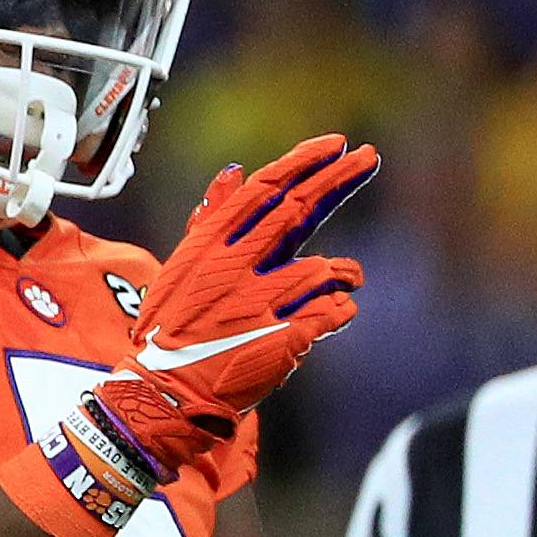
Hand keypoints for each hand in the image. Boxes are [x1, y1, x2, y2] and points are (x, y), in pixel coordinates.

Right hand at [88, 135, 378, 476]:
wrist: (168, 392)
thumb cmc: (175, 329)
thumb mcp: (183, 269)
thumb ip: (212, 220)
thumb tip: (234, 171)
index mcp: (209, 248)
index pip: (263, 191)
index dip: (302, 163)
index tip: (336, 144)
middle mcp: (237, 267)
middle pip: (299, 211)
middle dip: (340, 179)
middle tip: (369, 157)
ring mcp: (264, 301)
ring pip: (328, 267)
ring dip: (341, 273)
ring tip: (338, 282)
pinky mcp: (290, 336)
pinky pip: (338, 309)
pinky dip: (338, 310)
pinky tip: (324, 319)